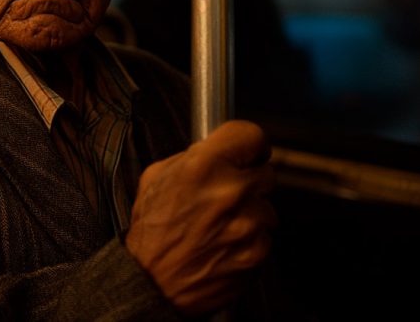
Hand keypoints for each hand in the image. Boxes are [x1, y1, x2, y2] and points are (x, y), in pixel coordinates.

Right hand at [125, 120, 276, 315]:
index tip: (247, 152)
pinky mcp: (258, 252)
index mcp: (203, 166)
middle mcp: (230, 191)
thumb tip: (218, 148)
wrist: (152, 283)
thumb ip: (192, 156)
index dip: (249, 145)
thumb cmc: (153, 232)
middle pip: (265, 172)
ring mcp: (247, 224)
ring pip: (267, 207)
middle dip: (247, 181)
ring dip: (249, 213)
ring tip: (219, 225)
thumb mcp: (157, 177)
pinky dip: (250, 240)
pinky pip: (265, 236)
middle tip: (224, 195)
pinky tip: (224, 243)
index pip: (252, 135)